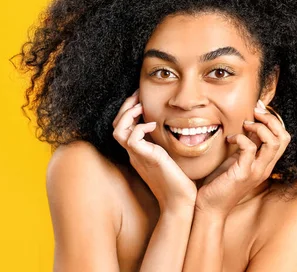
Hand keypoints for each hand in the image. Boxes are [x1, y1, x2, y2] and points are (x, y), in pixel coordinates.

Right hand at [112, 89, 196, 212]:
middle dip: (125, 107)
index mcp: (139, 152)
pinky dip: (139, 128)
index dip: (129, 110)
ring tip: (141, 107)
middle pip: (116, 125)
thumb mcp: (169, 157)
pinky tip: (153, 125)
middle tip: (138, 95)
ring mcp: (138, 156)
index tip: (141, 98)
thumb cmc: (178, 182)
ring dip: (127, 115)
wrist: (180, 202)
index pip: (124, 127)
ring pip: (117, 131)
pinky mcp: (147, 159)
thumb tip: (170, 129)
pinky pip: (131, 139)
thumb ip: (164, 144)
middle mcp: (135, 153)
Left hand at [196, 103, 290, 217]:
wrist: (209, 208)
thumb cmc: (220, 183)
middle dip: (271, 119)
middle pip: (283, 137)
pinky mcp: (243, 173)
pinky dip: (241, 138)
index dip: (274, 120)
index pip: (283, 138)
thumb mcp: (237, 159)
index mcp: (265, 163)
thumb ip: (246, 145)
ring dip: (259, 127)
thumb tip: (248, 124)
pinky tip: (230, 138)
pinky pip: (250, 149)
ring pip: (273, 142)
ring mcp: (256, 171)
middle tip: (255, 112)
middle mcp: (265, 167)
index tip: (258, 110)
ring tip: (245, 124)